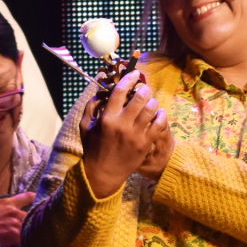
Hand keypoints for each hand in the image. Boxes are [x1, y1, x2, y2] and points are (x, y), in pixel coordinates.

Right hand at [0, 192, 34, 246]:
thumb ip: (5, 208)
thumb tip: (10, 211)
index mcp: (8, 203)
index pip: (28, 197)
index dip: (36, 198)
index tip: (41, 200)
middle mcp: (15, 212)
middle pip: (33, 213)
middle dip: (34, 218)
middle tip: (37, 222)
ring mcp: (17, 224)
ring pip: (30, 226)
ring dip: (30, 230)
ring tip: (34, 234)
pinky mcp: (16, 236)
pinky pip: (26, 239)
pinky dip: (26, 242)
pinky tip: (28, 244)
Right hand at [81, 71, 169, 196]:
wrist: (103, 173)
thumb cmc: (93, 149)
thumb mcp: (85, 126)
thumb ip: (91, 107)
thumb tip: (100, 92)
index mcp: (106, 118)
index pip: (120, 91)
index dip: (129, 78)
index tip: (134, 73)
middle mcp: (122, 124)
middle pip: (140, 98)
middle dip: (144, 89)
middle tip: (145, 90)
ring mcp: (135, 135)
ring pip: (151, 109)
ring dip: (153, 101)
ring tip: (151, 102)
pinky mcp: (145, 144)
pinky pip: (159, 124)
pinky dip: (161, 116)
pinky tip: (158, 114)